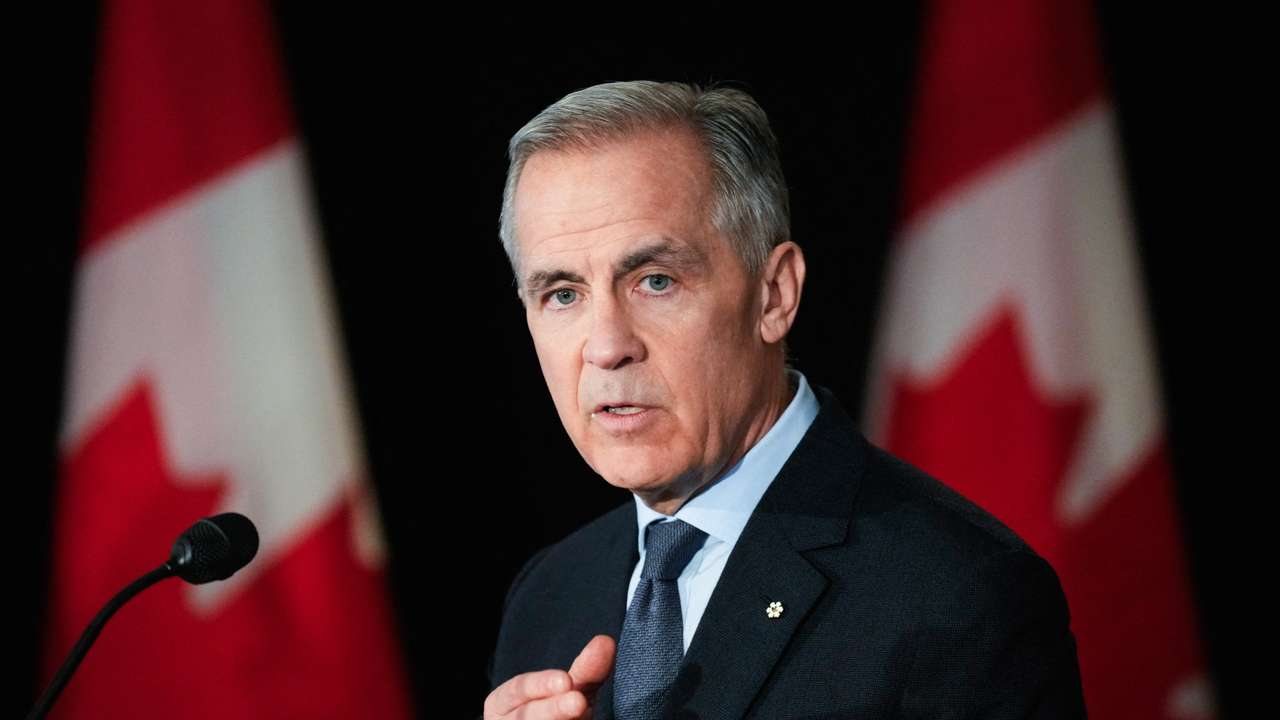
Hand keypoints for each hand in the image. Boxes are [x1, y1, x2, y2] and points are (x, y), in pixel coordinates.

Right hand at [484, 635, 615, 718]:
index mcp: (503, 703)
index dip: (542, 684)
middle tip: (578, 702)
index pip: (519, 689)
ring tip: (581, 709)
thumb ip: (585, 670)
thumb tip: (606, 641)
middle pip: (526, 716)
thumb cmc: (553, 712)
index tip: (566, 681)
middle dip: (553, 709)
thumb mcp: (567, 691)